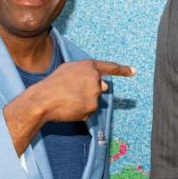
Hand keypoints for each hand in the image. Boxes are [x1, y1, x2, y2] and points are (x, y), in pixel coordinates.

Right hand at [4, 60, 133, 153]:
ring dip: (83, 103)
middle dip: (88, 92)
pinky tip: (69, 108)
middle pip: (99, 88)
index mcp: (88, 66)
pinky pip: (89, 112)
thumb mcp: (68, 71)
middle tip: (70, 93)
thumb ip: (86, 74)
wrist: (43, 99)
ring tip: (67, 99)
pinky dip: (80, 112)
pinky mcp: (92, 107)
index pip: (110, 67)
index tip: (134, 71)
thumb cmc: (53, 84)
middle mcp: (95, 78)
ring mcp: (94, 93)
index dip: (123, 70)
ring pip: (93, 101)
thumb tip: (104, 85)